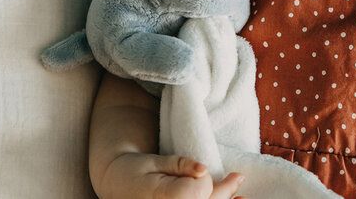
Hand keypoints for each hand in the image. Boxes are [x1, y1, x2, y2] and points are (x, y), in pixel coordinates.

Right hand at [98, 152, 245, 198]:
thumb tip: (203, 169)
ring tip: (240, 197)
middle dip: (224, 193)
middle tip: (238, 177)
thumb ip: (180, 165)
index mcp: (163, 196)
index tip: (197, 169)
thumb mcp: (155, 160)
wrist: (115, 184)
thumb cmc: (133, 169)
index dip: (203, 178)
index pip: (199, 190)